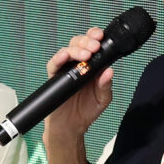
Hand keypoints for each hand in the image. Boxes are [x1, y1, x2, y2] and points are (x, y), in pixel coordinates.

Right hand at [40, 28, 119, 149]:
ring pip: (67, 50)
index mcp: (91, 66)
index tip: (101, 36)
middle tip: (95, 46)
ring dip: (76, 49)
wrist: (71, 127)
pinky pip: (53, 64)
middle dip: (87, 41)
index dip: (95, 37)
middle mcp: (77, 65)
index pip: (92, 45)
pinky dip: (58, 58)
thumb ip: (106, 86)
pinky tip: (64, 56)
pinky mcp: (54, 77)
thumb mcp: (102, 99)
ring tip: (85, 54)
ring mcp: (65, 70)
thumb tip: (109, 71)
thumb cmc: (86, 111)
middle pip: (78, 43)